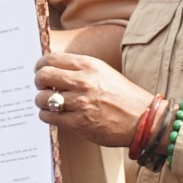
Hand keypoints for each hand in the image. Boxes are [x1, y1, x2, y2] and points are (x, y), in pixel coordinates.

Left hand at [34, 53, 152, 147]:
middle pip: (43, 76)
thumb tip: (52, 70)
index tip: (40, 71)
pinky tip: (55, 115)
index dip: (40, 65)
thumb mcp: (103, 72)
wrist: (144, 119)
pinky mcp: (79, 123)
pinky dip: (47, 116)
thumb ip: (79, 69)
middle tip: (43, 87)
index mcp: (89, 65)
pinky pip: (49, 117)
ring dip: (42, 101)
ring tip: (50, 103)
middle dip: (39, 82)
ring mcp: (80, 103)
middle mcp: (83, 81)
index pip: (51, 59)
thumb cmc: (123, 96)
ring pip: (42, 98)